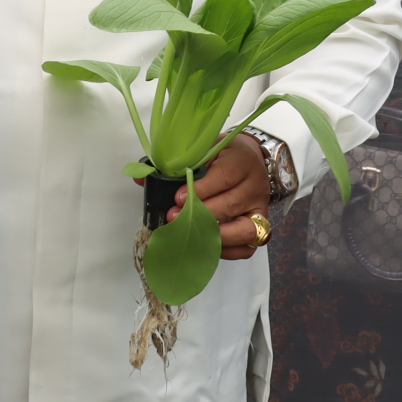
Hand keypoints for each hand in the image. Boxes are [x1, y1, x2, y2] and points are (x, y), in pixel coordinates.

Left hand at [159, 131, 276, 260]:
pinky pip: (248, 247)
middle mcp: (256, 185)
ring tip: (190, 235)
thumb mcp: (203, 150)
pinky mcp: (261, 227)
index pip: (225, 177)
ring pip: (243, 229)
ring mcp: (260, 208)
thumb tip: (139, 177)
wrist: (249, 158)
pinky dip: (228, 251)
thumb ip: (174, 163)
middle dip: (199, 215)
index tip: (178, 198)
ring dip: (213, 236)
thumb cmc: (222, 155)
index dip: (201, 190)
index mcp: (241, 160)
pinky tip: (206, 245)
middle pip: (231, 205)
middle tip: (174, 218)